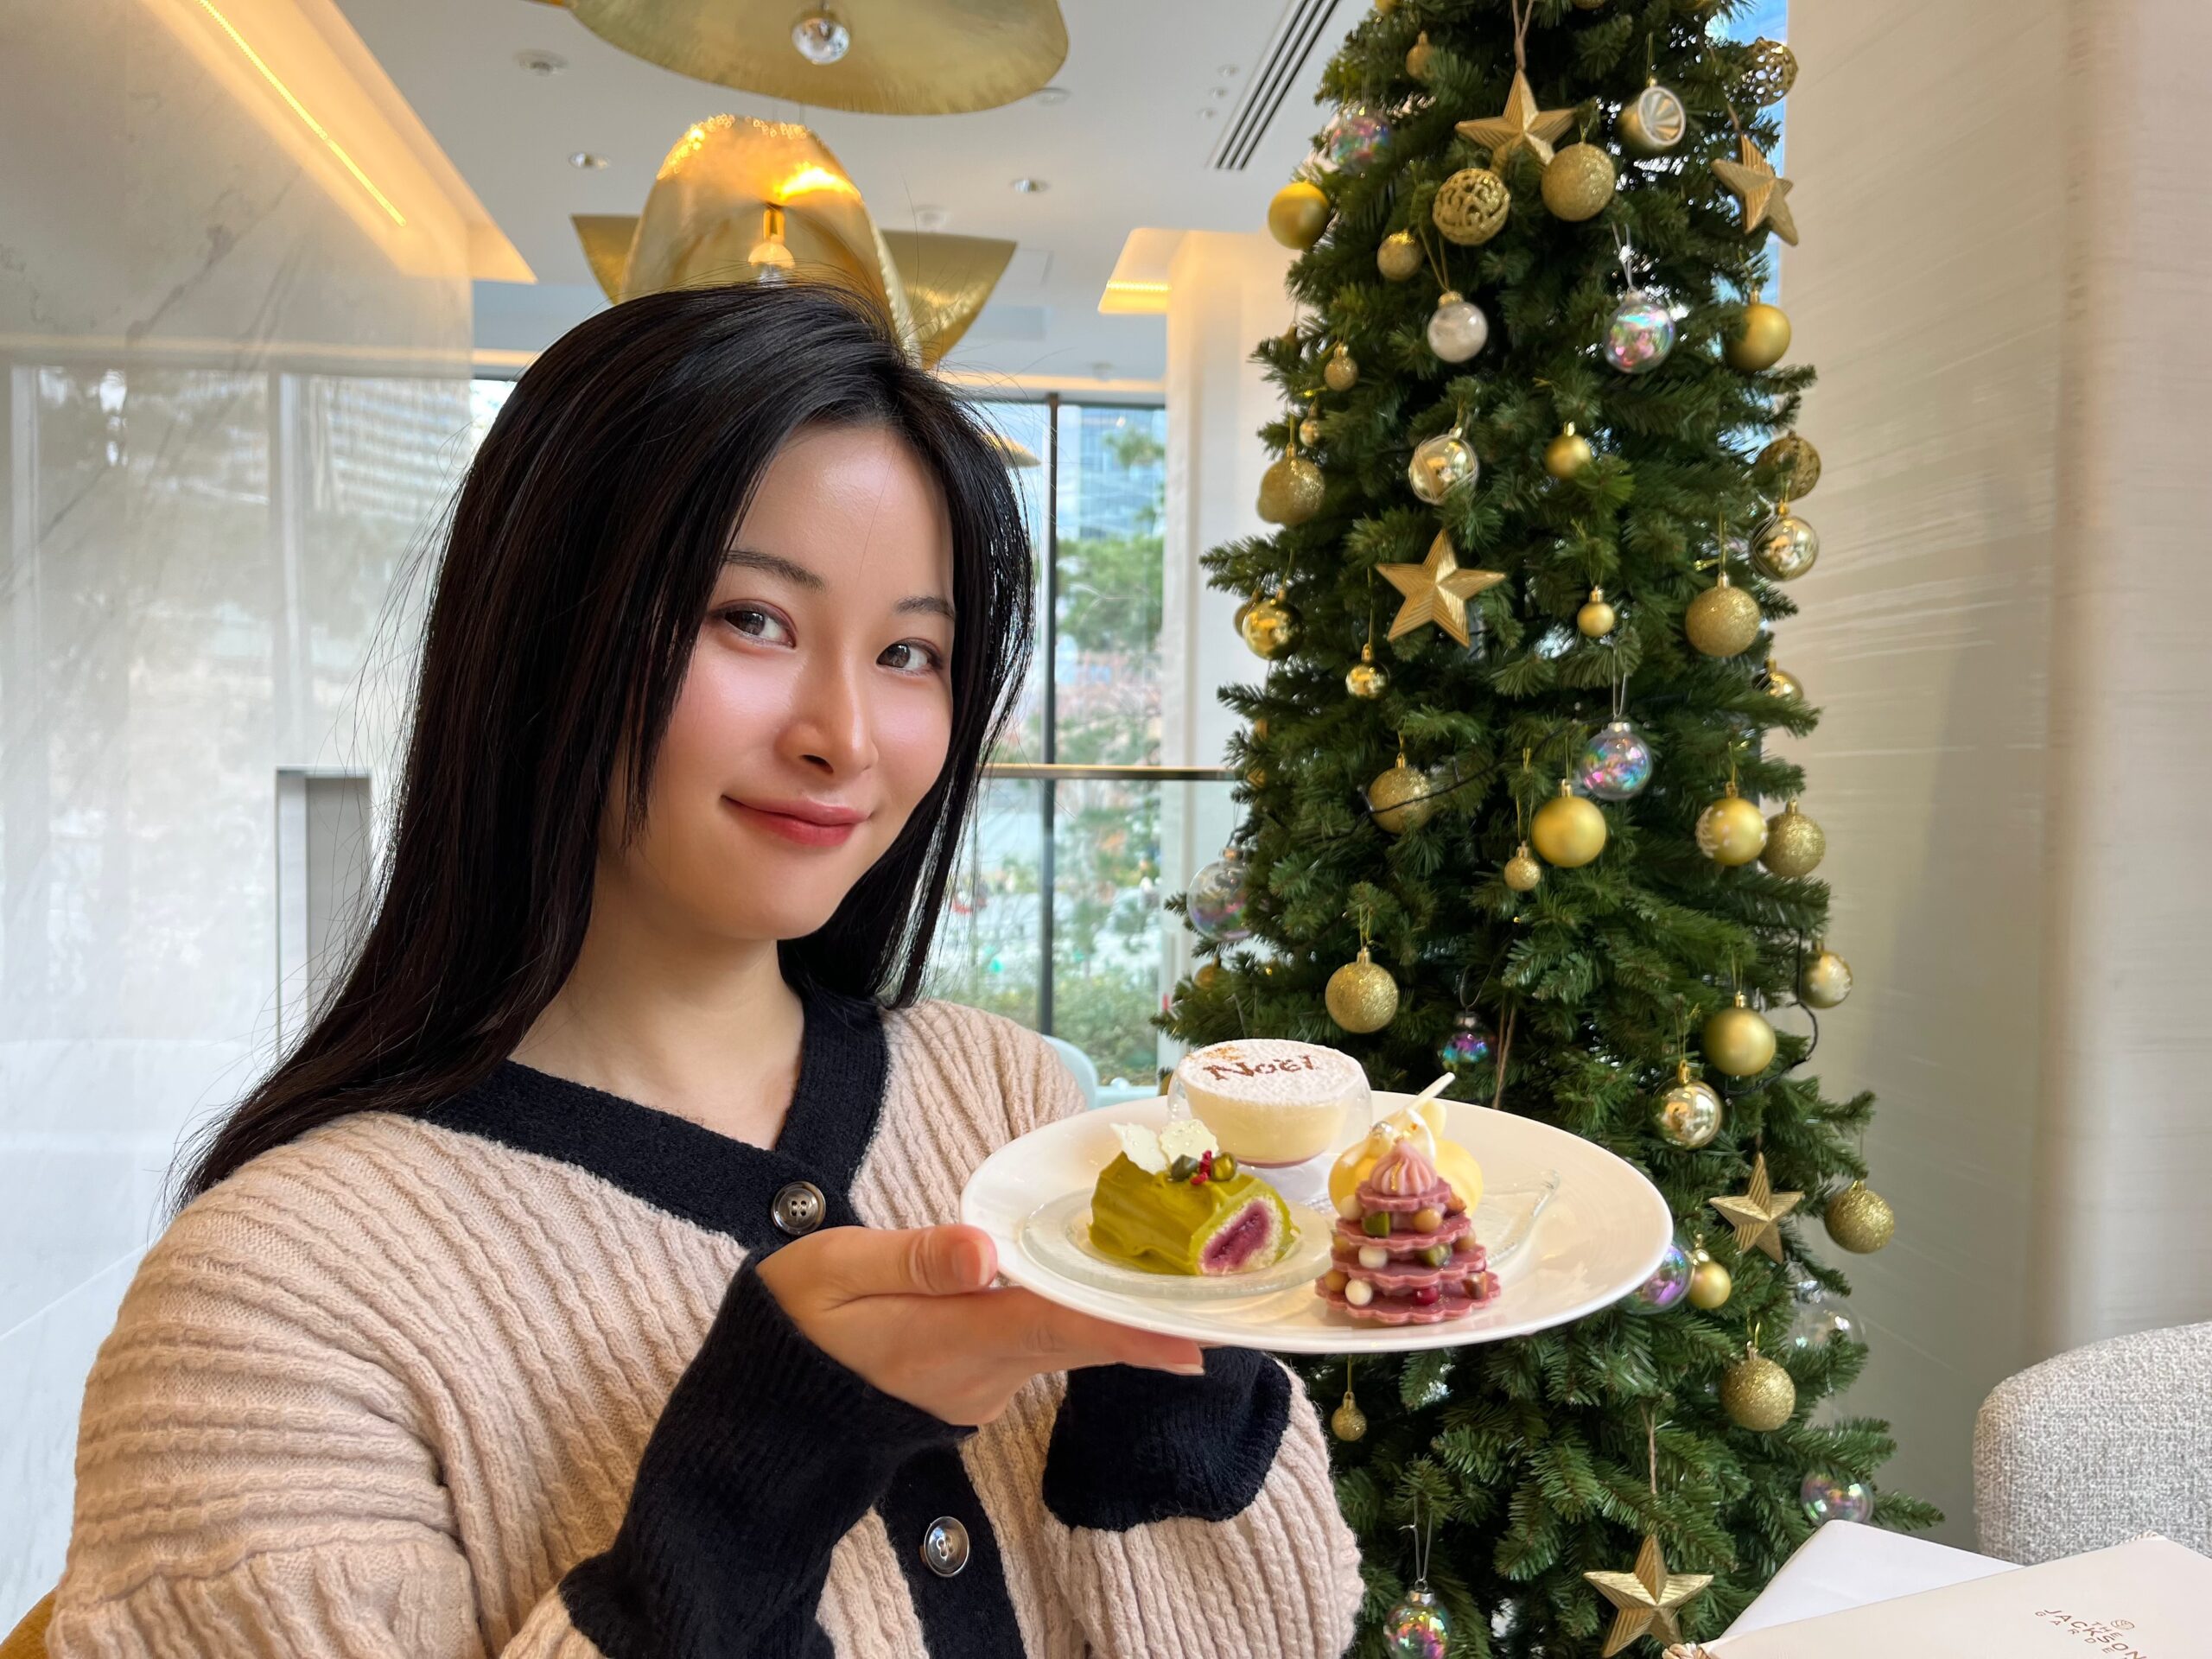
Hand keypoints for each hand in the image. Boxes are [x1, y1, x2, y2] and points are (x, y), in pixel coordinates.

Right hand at [755, 1224, 1205, 1425]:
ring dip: (1114, 1313)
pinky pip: (1037, 1344)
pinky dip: (1073, 1317)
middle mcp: (982, 1371)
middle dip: (1147, 1319)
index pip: (1059, 1329)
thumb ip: (911, 1259)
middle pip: (1079, 1335)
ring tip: (1176, 1273)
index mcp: (951, 1338)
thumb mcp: (836, 1273)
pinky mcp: (976, 1380)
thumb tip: (985, 1249)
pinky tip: (1097, 1282)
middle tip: (1219, 1293)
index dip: (1129, 1334)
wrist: (764, 1409)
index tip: (1195, 1342)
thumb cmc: (796, 1323)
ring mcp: (983, 1384)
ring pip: (1062, 1339)